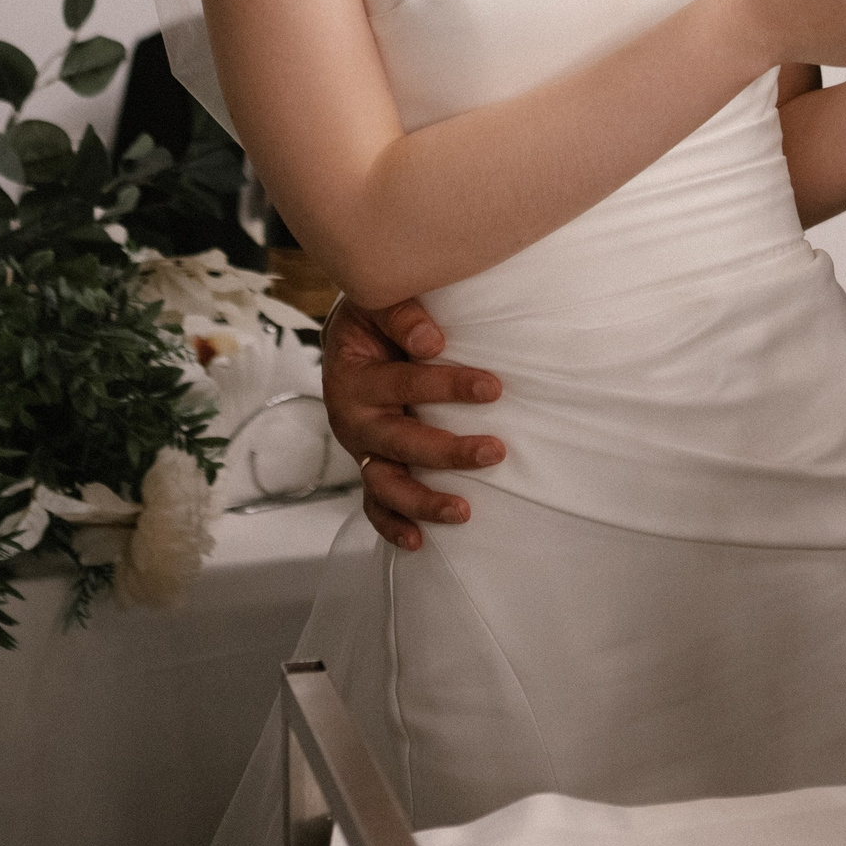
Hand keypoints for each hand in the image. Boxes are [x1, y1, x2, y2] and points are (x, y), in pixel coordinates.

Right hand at [321, 296, 505, 552]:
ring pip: (386, 485)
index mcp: (353, 375)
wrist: (350, 336)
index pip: (405, 383)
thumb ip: (402, 315)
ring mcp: (360, 448)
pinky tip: (418, 543)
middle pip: (399, 442)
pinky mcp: (369, 466)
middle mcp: (352, 418)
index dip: (448, 385)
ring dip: (423, 501)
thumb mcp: (377, 302)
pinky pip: (375, 504)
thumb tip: (432, 342)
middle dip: (447, 451)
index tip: (494, 387)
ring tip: (463, 511)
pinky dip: (392, 526)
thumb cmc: (374, 317)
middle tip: (495, 451)